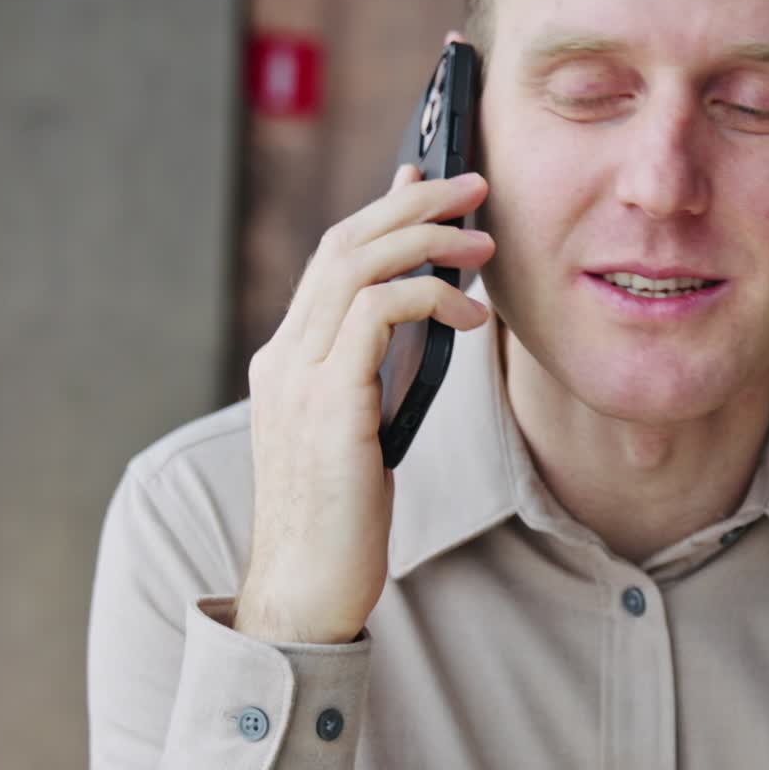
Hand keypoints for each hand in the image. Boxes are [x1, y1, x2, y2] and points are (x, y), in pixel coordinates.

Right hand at [235, 167, 493, 643]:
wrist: (305, 589)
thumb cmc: (342, 513)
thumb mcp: (360, 425)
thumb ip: (375, 369)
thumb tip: (416, 316)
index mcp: (288, 359)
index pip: (334, 258)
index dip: (383, 211)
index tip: (425, 180)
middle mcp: (283, 357)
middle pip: (344, 244)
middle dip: (411, 204)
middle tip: (472, 185)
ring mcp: (297, 378)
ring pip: (357, 265)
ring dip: (428, 242)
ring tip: (485, 245)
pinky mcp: (326, 406)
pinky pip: (376, 315)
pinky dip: (429, 299)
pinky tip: (472, 318)